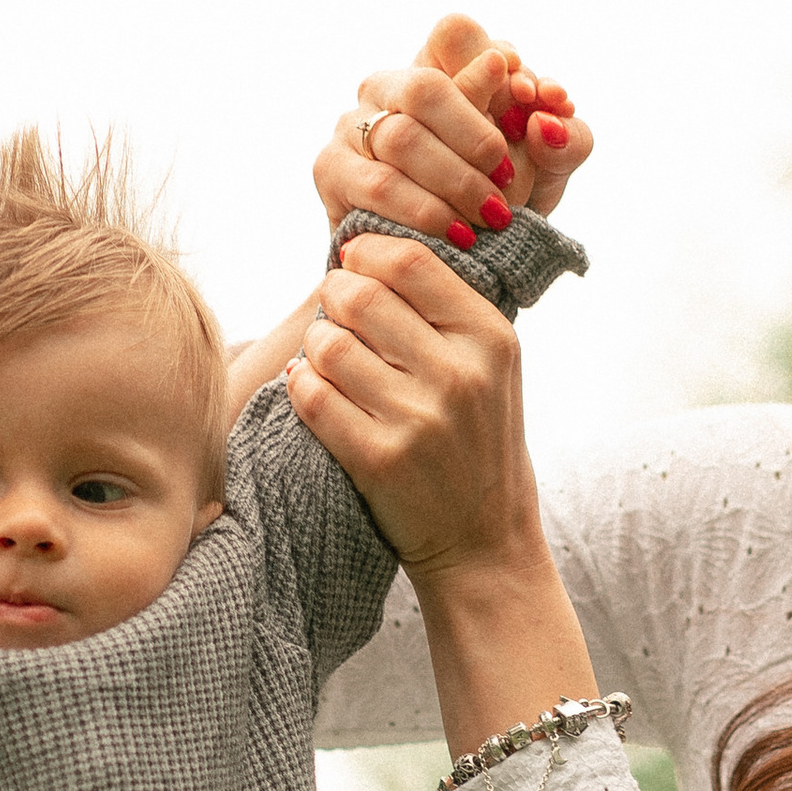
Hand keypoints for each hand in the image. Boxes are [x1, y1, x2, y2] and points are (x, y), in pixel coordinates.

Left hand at [285, 230, 540, 577]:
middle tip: (335, 316)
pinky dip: (300, 386)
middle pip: (361, 295)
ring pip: (329, 344)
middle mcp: (460, 374)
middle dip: (334, 298)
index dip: (365, 254)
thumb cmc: (476, 442)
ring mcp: (420, 419)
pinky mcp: (380, 460)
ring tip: (326, 359)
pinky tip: (310, 388)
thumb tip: (368, 248)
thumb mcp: (490, 366)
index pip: (410, 260)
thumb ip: (445, 308)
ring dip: (315, 347)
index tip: (352, 266)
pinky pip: (313, 397)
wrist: (483, 542)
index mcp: (490, 337)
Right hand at [314, 12, 594, 253]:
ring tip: (491, 216)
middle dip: (474, 136)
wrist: (444, 264)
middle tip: (507, 179)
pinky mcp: (330, 170)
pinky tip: (457, 234)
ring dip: (454, 181)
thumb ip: (563, 139)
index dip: (490, 61)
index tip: (530, 96)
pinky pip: (378, 185)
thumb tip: (546, 118)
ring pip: (400, 138)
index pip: (454, 32)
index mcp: (438, 65)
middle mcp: (388, 85)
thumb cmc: (497, 203)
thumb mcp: (545, 171)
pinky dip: (425, 211)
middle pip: (424, 87)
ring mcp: (351, 124)